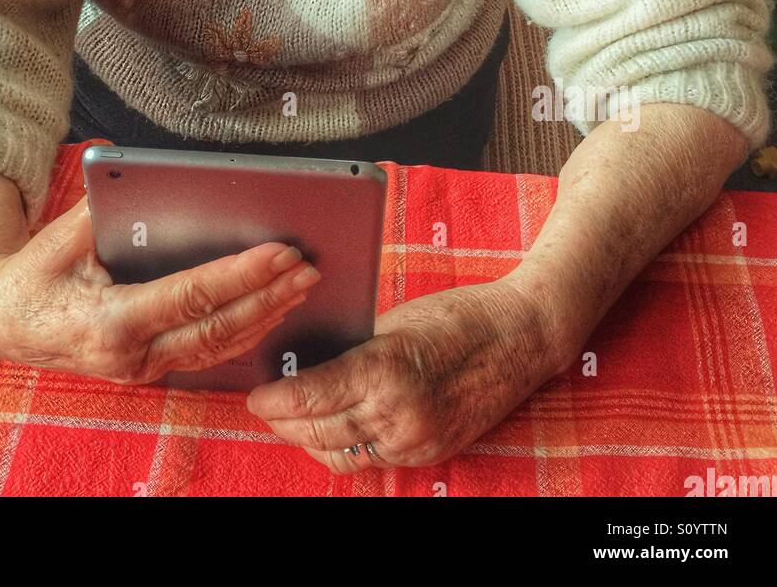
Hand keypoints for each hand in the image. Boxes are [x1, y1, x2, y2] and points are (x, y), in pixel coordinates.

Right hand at [0, 170, 321, 383]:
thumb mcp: (61, 234)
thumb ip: (107, 207)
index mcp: (110, 322)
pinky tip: (271, 309)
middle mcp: (129, 356)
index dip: (240, 276)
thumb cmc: (31, 271)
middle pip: (216, 330)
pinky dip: (243, 331)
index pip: (191, 298)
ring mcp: (139, 370)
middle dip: (268, 297)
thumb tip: (149, 174)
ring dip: (265, 316)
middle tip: (308, 268)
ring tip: (302, 285)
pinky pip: (205, 355)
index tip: (280, 254)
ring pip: (218, 349)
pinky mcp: (146, 370)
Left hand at [246, 272, 564, 472]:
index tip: (255, 395)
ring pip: (342, 454)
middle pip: (319, 431)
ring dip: (310, 440)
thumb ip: (353, 346)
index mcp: (384, 370)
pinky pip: (373, 460)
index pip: (311, 396)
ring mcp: (415, 440)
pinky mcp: (430, 453)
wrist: (521, 336)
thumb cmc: (458, 315)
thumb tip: (309, 359)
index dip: (276, 399)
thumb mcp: (395, 320)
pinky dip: (346, 448)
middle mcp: (398, 414)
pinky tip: (333, 431)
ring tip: (290, 421)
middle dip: (284, 422)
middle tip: (264, 408)